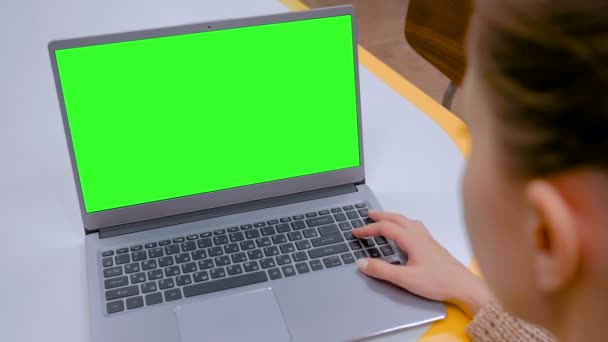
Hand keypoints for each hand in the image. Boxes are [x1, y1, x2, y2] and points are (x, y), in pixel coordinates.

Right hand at [353, 210, 492, 317]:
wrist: (464, 286)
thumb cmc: (437, 282)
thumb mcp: (405, 279)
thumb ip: (382, 270)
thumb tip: (361, 262)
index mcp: (412, 240)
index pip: (385, 228)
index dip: (369, 229)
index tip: (356, 232)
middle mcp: (420, 235)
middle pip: (397, 219)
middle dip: (381, 216)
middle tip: (368, 215)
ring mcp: (428, 240)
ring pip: (407, 221)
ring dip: (393, 218)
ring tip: (385, 220)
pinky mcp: (433, 246)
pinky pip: (415, 228)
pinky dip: (404, 224)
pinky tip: (406, 233)